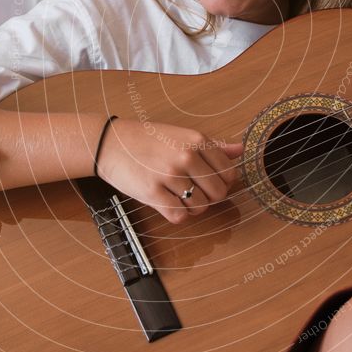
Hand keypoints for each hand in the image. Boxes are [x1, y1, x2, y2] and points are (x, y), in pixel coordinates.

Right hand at [97, 119, 242, 223]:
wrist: (110, 143)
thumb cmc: (147, 139)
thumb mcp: (183, 135)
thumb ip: (214, 147)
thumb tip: (241, 150)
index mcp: (197, 141)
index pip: (230, 174)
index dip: (222, 183)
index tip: (208, 181)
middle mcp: (186, 156)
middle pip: (218, 194)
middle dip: (208, 197)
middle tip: (192, 191)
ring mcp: (169, 175)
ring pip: (200, 207)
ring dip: (191, 207)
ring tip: (176, 194)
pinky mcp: (152, 193)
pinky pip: (179, 216)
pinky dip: (176, 215)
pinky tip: (166, 202)